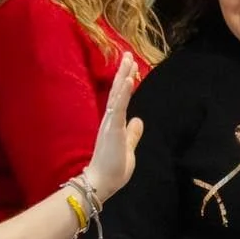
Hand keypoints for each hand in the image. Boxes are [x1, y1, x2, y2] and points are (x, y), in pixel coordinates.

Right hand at [84, 55, 144, 203]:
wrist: (101, 184)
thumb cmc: (113, 170)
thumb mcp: (128, 148)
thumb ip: (132, 134)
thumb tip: (138, 121)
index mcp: (113, 124)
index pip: (120, 99)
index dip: (124, 82)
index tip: (130, 67)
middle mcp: (110, 120)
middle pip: (117, 92)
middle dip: (123, 73)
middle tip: (128, 54)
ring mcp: (110, 124)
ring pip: (116, 95)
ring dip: (123, 77)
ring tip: (128, 60)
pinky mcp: (112, 129)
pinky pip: (118, 107)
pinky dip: (123, 93)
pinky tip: (128, 80)